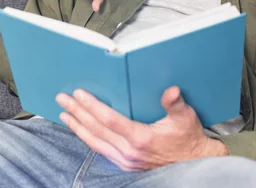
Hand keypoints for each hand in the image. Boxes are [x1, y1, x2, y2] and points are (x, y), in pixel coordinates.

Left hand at [56, 86, 227, 171]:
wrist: (193, 161)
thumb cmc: (188, 137)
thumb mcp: (186, 117)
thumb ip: (175, 103)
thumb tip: (171, 91)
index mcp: (141, 138)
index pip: (109, 120)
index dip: (93, 106)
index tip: (79, 94)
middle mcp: (129, 152)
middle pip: (96, 130)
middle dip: (77, 112)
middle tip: (62, 98)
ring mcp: (125, 160)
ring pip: (94, 142)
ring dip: (77, 126)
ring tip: (64, 113)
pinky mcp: (124, 164)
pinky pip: (100, 149)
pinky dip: (87, 137)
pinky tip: (80, 129)